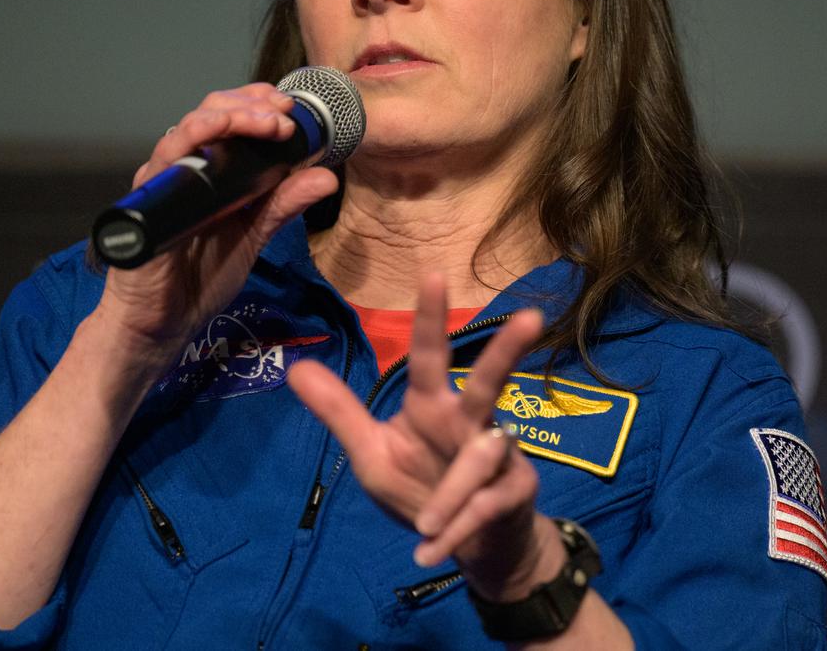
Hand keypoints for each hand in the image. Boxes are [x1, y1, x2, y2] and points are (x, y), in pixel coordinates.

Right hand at [99, 83, 338, 369]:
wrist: (162, 324)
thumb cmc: (200, 277)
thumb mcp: (253, 236)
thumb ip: (284, 205)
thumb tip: (326, 176)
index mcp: (211, 172)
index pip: (231, 119)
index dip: (259, 104)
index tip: (291, 107)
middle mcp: (185, 167)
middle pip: (211, 112)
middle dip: (250, 105)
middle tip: (284, 113)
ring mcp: (164, 180)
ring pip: (189, 127)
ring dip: (229, 115)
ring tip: (265, 122)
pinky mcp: (147, 199)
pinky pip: (164, 159)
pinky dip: (190, 138)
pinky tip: (213, 132)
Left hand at [288, 274, 562, 599]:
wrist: (475, 552)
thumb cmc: (424, 491)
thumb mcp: (372, 455)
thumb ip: (341, 413)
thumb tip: (297, 366)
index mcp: (433, 407)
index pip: (430, 357)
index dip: (430, 318)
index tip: (433, 273)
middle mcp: (471, 423)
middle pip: (489, 381)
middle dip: (507, 351)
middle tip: (529, 318)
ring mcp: (500, 457)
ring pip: (480, 459)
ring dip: (449, 493)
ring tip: (422, 524)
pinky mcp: (516, 495)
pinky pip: (483, 508)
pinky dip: (454, 533)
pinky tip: (428, 552)